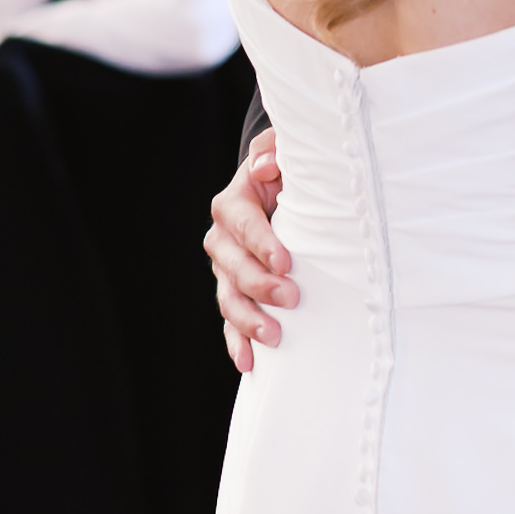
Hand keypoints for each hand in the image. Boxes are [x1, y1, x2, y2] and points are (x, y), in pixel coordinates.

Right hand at [203, 130, 296, 373]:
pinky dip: (236, 341)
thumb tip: (265, 167)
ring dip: (248, 319)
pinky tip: (248, 362)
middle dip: (260, 285)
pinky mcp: (234, 291)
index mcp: (233, 202)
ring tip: (273, 336)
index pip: (243, 223)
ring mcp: (225, 269)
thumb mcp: (283, 151)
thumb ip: (274, 151)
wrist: (280, 190)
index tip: (286, 262)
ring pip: (228, 297)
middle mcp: (223, 238)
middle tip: (292, 298)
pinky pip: (229, 320)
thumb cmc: (287, 171)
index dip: (262, 243)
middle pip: (233, 266)